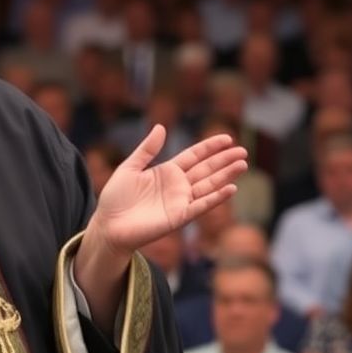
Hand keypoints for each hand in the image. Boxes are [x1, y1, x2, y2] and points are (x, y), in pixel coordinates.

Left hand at [89, 126, 246, 255]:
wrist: (108, 225)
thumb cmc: (116, 198)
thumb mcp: (129, 168)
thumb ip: (146, 149)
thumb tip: (161, 127)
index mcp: (167, 172)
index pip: (194, 156)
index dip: (210, 147)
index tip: (227, 138)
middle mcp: (177, 186)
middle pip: (206, 170)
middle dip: (224, 160)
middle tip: (243, 151)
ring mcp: (180, 202)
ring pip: (209, 186)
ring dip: (226, 176)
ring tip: (242, 165)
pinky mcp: (179, 217)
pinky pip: (201, 206)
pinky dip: (216, 198)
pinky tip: (231, 188)